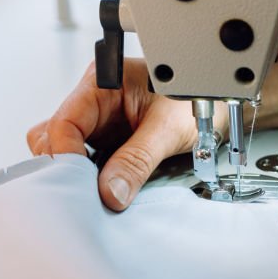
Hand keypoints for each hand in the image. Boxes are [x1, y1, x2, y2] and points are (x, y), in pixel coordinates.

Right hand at [27, 59, 201, 210]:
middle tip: (84, 194)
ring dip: (76, 175)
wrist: (223, 110)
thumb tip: (110, 192)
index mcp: (104, 82)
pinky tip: (101, 192)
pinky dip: (88, 179)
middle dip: (65, 167)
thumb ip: (138, 159)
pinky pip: (83, 163)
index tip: (77, 184)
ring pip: (65, 151)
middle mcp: (94, 100)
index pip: (64, 121)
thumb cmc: (199, 102)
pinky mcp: (106, 142)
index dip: (66, 155)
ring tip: (94, 195)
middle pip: (54, 137)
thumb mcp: (169, 129)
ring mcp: (98, 122)